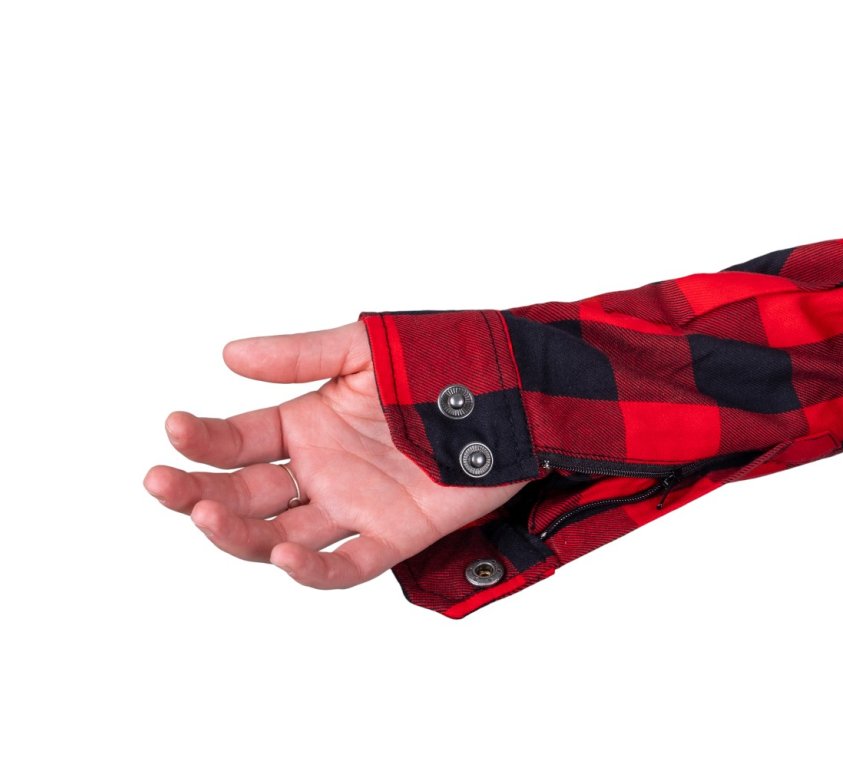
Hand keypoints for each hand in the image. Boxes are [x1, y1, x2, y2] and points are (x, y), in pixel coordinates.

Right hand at [143, 323, 528, 588]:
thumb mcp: (365, 350)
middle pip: (245, 493)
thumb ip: (302, 355)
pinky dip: (314, 570)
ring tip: (207, 514)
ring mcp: (353, 506)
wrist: (512, 393)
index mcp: (306, 425)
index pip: (237, 441)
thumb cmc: (441, 365)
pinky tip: (284, 556)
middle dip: (198, 491)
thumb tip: (228, 354)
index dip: (203, 439)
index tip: (174, 429)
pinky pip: (346, 564)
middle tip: (163, 483)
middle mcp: (321, 470)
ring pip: (279, 535)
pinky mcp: (394, 535)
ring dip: (239, 533)